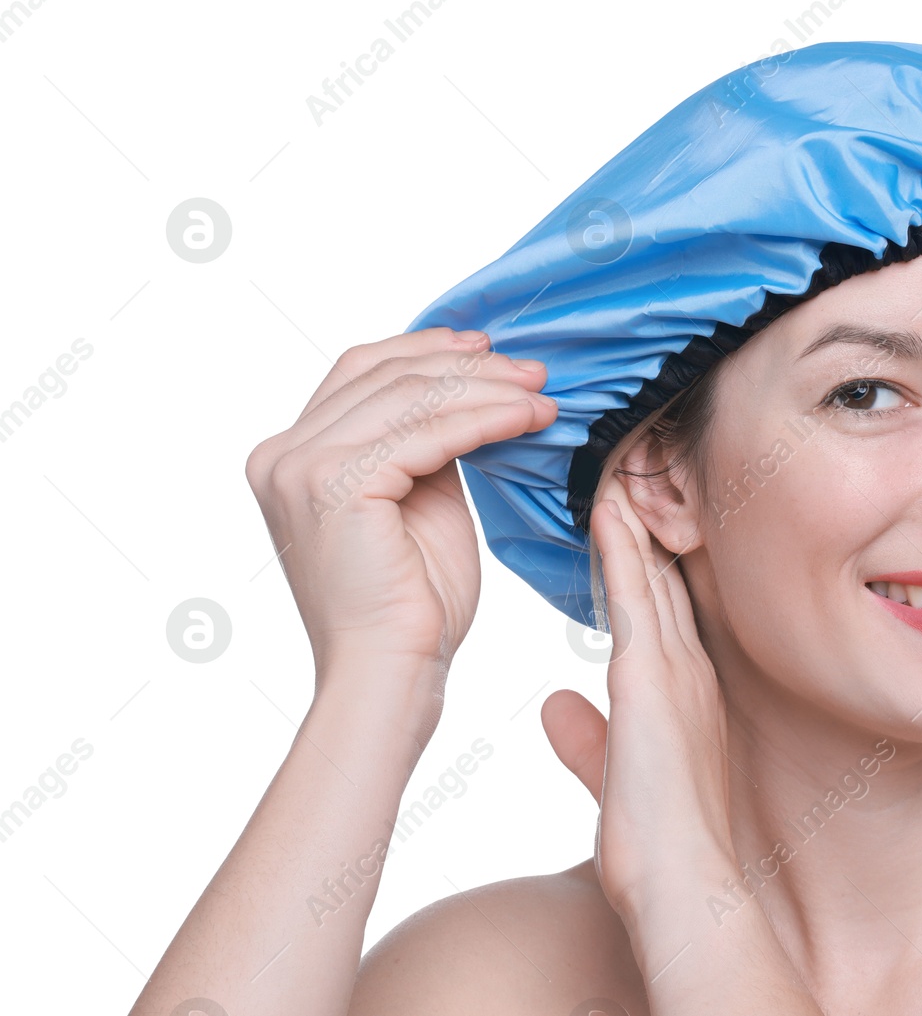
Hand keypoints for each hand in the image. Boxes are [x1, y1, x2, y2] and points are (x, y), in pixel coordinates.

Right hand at [244, 326, 556, 683]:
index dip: (427, 349)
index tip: (488, 347)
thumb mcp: (419, 500)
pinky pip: (428, 433)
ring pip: (411, 397)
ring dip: (487, 390)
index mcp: (290, 455)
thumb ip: (424, 444)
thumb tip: (468, 391)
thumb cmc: (412, 603)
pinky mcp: (333, 484)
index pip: (361, 372)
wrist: (392, 672)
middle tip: (533, 371)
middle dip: (469, 367)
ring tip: (542, 396)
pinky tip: (527, 420)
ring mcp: (300, 467)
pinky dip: (485, 420)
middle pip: (387, 376)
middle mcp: (281, 455)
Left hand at [542, 478, 738, 924]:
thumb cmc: (656, 847)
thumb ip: (585, 737)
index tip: (622, 509)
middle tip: (626, 461)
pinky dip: (623, 548)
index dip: (642, 556)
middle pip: (662, 575)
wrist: (683, 885)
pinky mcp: (651, 679)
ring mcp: (674, 669)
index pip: (659, 606)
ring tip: (616, 461)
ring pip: (652, 571)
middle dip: (644, 519)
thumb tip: (554, 709)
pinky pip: (637, 595)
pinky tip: (606, 507)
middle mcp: (685, 668)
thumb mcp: (613, 777)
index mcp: (680, 691)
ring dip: (633, 515)